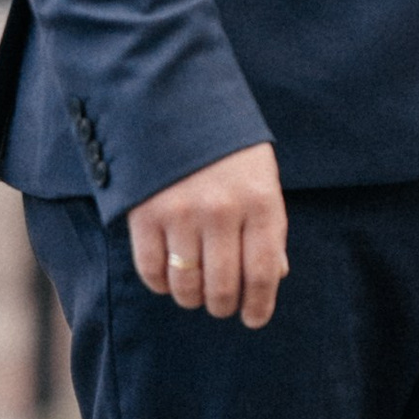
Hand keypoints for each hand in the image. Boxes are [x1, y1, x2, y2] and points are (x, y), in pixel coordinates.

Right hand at [127, 143, 288, 326]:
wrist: (172, 99)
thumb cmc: (226, 146)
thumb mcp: (260, 178)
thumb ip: (268, 227)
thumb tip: (273, 276)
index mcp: (259, 201)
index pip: (263, 273)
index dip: (260, 305)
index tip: (254, 318)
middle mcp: (222, 211)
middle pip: (223, 287)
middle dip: (224, 306)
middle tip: (222, 305)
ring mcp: (181, 214)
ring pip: (187, 285)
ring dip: (192, 298)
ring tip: (195, 292)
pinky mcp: (145, 214)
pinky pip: (152, 271)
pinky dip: (161, 284)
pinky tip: (168, 277)